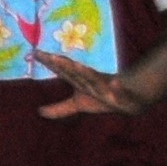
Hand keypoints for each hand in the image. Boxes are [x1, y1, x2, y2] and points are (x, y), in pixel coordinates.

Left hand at [37, 51, 153, 117]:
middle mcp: (92, 82)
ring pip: (96, 80)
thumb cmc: (102, 99)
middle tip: (51, 56)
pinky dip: (119, 88)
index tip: (35, 53)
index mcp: (82, 82)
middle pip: (76, 73)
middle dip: (65, 65)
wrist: (131, 102)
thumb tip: (40, 112)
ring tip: (78, 66)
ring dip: (88, 73)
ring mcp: (108, 89)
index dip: (50, 63)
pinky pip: (122, 92)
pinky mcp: (124, 96)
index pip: (63, 71)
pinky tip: (116, 83)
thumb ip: (60, 108)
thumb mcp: (80, 104)